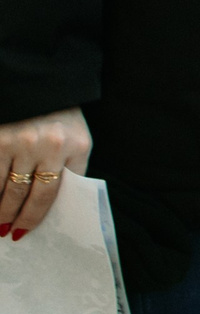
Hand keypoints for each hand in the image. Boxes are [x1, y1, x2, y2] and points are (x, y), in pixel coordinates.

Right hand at [0, 107, 92, 237]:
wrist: (40, 81)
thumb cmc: (58, 115)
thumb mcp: (74, 138)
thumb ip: (68, 168)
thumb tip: (52, 206)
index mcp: (77, 146)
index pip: (59, 193)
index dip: (39, 215)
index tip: (26, 230)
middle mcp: (51, 146)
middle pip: (32, 196)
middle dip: (19, 218)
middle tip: (9, 232)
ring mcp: (22, 143)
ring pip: (7, 190)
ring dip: (0, 211)